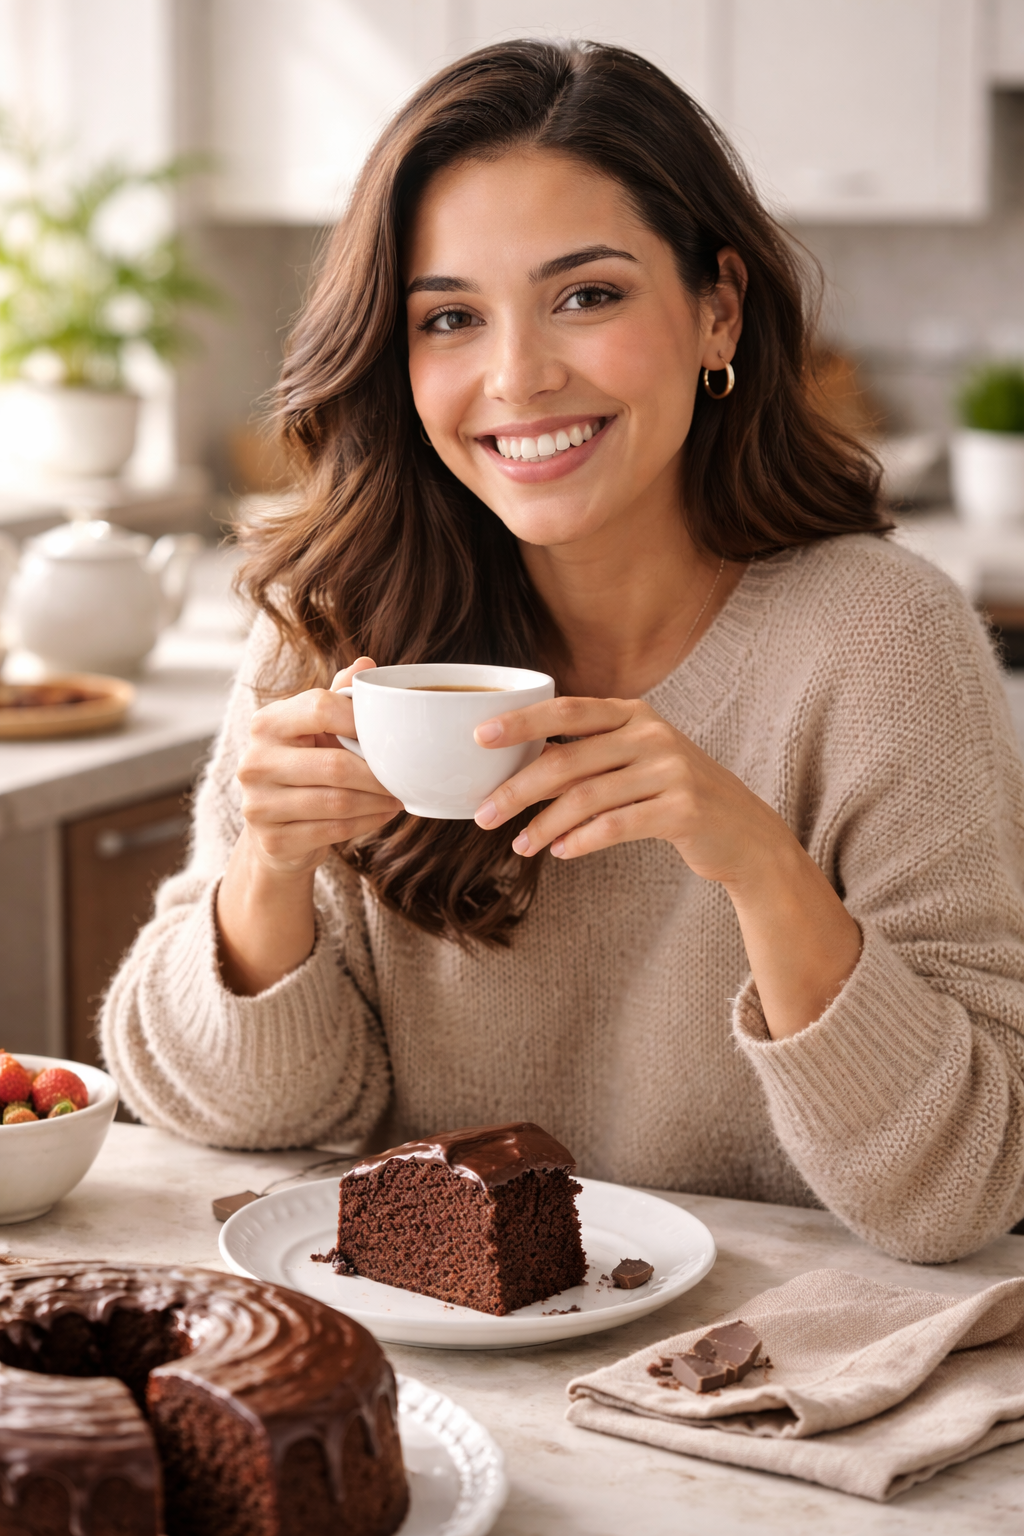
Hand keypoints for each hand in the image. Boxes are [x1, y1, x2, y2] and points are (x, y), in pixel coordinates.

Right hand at [236, 657, 401, 875]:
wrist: (275, 830)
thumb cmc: (304, 769)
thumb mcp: (316, 730)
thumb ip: (338, 698)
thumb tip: (366, 664)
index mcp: (266, 723)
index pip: (321, 707)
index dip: (362, 720)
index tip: (390, 733)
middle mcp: (255, 761)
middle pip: (334, 764)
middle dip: (378, 773)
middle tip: (404, 776)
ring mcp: (258, 804)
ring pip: (337, 802)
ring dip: (377, 801)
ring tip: (398, 796)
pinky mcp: (273, 840)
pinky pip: (332, 830)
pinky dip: (366, 823)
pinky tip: (382, 814)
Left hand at [472, 695, 788, 888]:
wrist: (744, 833)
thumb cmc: (675, 796)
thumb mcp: (636, 762)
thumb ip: (588, 757)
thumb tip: (517, 766)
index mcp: (634, 714)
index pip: (567, 711)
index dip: (522, 722)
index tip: (478, 737)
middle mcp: (652, 735)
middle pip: (568, 760)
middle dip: (517, 789)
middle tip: (483, 815)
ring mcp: (670, 770)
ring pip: (586, 798)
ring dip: (544, 826)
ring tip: (520, 846)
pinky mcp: (683, 810)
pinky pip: (616, 826)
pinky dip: (582, 840)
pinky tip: (560, 852)